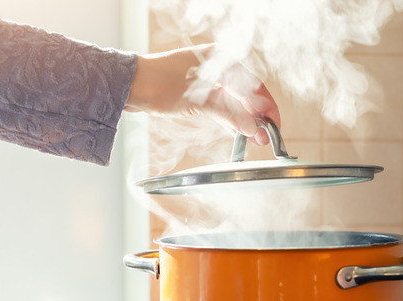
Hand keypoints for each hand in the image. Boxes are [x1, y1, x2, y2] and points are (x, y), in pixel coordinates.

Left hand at [124, 44, 280, 144]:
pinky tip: (238, 132)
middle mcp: (217, 67)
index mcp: (221, 60)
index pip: (254, 86)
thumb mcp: (200, 100)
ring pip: (234, 102)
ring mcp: (207, 79)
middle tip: (265, 138)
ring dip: (244, 120)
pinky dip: (230, 119)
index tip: (274, 126)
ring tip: (255, 139)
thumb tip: (252, 128)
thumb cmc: (160, 83)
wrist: (129, 85)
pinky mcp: (197, 92)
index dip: (267, 108)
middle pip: (246, 94)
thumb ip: (230, 114)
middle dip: (257, 117)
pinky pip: (221, 106)